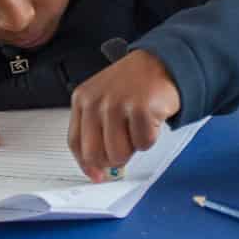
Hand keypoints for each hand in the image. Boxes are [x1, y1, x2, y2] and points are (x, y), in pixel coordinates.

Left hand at [68, 50, 181, 181]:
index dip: (86, 164)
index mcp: (83, 99)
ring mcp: (118, 104)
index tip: (96, 175)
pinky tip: (150, 119)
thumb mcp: (104, 100)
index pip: (75, 143)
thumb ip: (96, 132)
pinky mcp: (140, 109)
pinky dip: (150, 137)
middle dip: (112, 158)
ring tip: (137, 125)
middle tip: (125, 147)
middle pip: (95, 154)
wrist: (162, 63)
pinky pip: (143, 144)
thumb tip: (97, 169)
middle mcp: (97, 101)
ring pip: (119, 154)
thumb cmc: (134, 83)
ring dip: (133, 147)